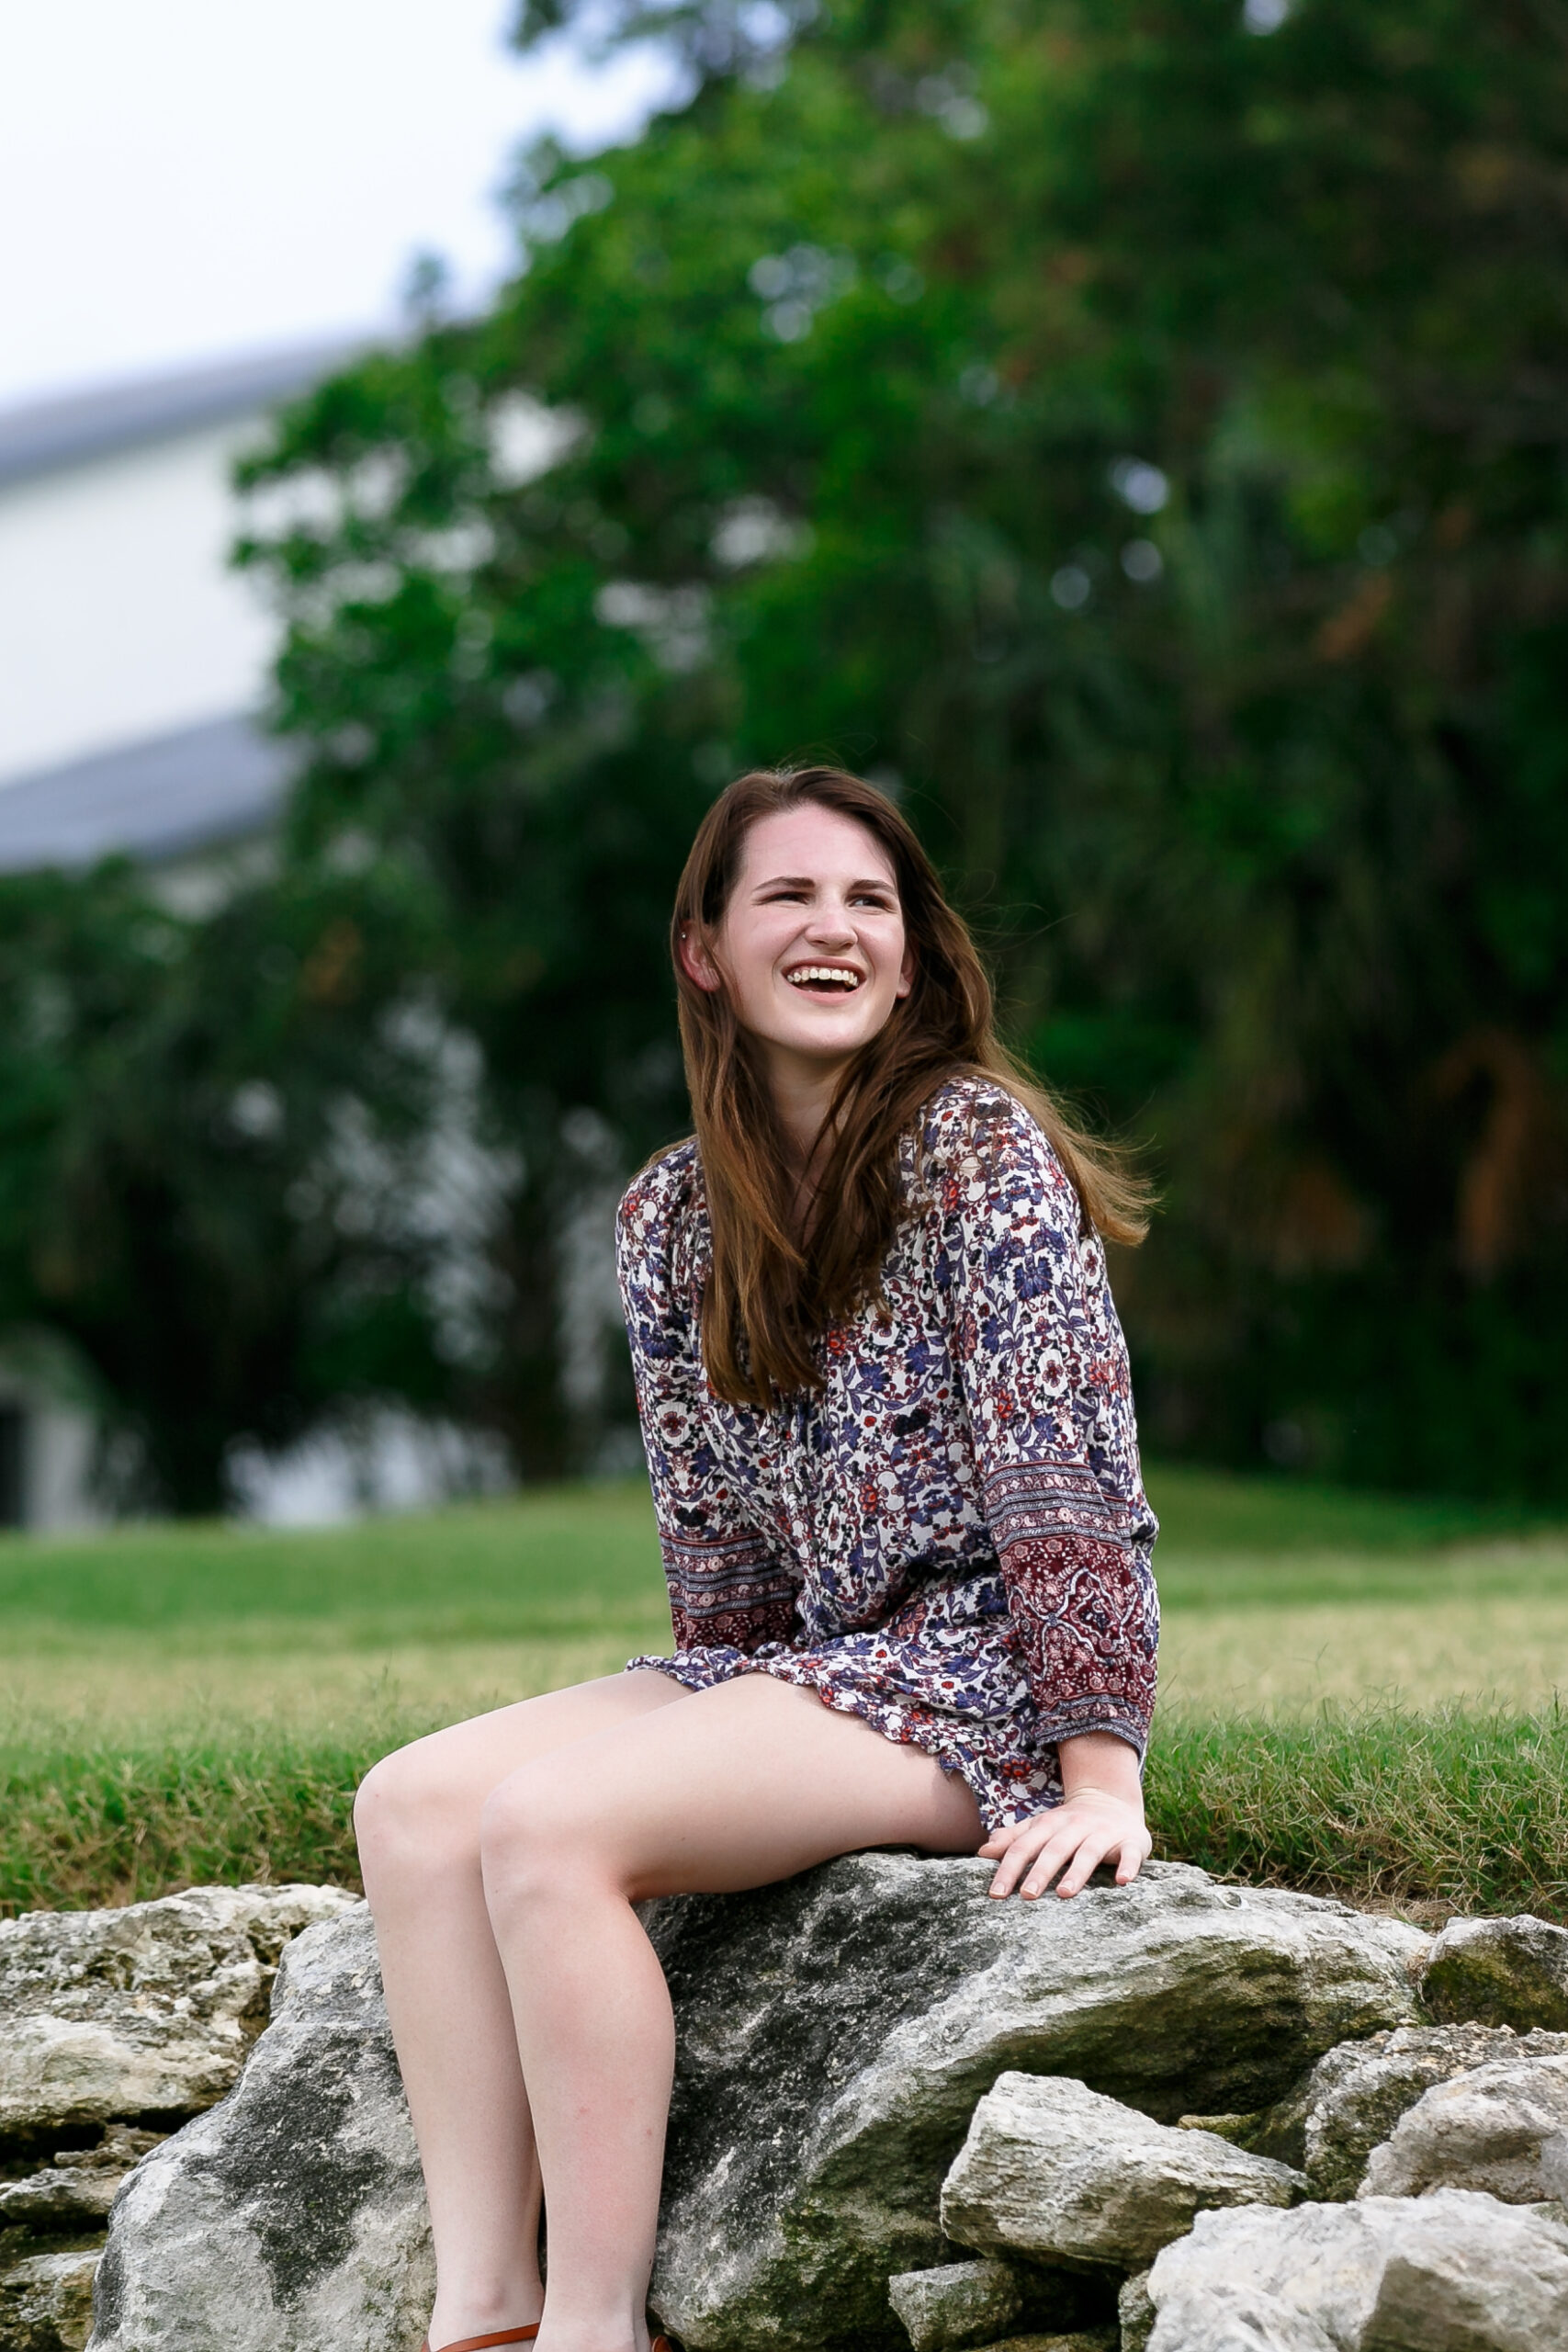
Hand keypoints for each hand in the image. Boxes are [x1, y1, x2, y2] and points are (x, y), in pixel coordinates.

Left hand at [977, 1785, 1151, 1900]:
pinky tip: (1123, 1881)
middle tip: (1027, 1896)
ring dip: (1077, 1872)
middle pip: (1055, 1849)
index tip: (996, 1894)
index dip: (1009, 1868)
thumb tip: (983, 1852)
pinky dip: (1128, 1866)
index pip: (1025, 1846)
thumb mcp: (1041, 1826)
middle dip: (1040, 1871)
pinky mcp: (1130, 1842)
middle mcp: (1075, 1827)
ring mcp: (1103, 1834)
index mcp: (1050, 1824)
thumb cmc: (1069, 1823)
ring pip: (1089, 1852)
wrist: (1112, 1800)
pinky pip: (1130, 1854)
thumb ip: (1014, 1839)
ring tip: (1065, 1893)